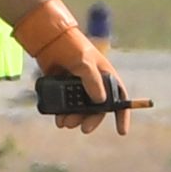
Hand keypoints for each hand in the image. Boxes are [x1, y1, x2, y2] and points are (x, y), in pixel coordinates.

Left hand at [13, 0, 129, 133]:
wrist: (48, 40)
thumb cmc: (71, 47)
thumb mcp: (84, 62)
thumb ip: (92, 81)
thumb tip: (100, 101)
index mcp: (105, 76)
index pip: (119, 96)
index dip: (122, 114)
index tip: (122, 131)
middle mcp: (93, 84)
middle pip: (97, 108)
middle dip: (91, 119)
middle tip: (83, 128)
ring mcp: (78, 87)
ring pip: (80, 110)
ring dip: (75, 119)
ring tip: (65, 123)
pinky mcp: (63, 89)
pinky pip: (66, 107)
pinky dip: (63, 114)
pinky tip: (58, 119)